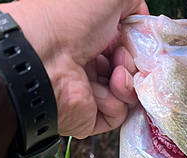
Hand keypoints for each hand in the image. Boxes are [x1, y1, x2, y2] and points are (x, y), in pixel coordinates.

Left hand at [0, 0, 148, 138]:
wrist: (44, 58)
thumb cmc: (67, 22)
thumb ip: (132, 3)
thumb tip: (142, 21)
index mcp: (91, 38)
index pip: (127, 48)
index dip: (136, 46)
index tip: (136, 42)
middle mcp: (90, 66)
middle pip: (131, 72)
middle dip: (133, 65)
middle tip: (121, 57)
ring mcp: (90, 94)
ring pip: (128, 95)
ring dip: (127, 84)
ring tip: (115, 74)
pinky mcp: (91, 118)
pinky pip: (118, 115)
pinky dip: (115, 103)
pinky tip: (100, 92)